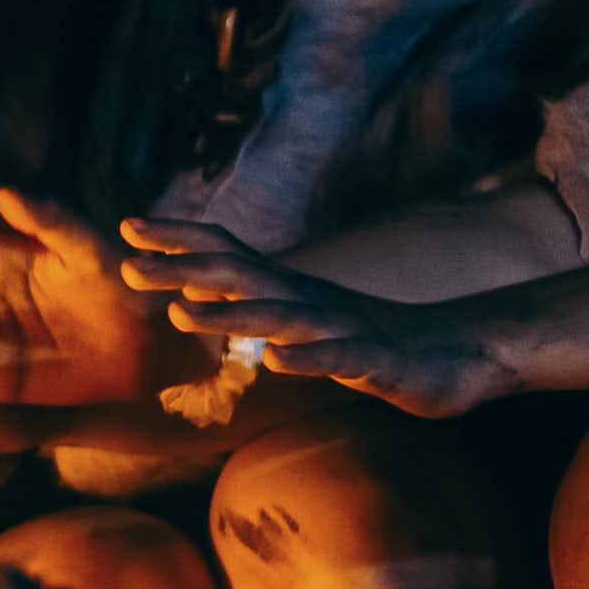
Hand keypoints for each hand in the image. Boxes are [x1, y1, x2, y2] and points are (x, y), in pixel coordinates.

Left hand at [120, 218, 515, 419]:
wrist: (461, 351)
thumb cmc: (370, 338)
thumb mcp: (303, 321)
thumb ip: (254, 306)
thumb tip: (200, 293)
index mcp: (290, 289)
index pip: (229, 253)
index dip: (181, 239)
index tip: (128, 227)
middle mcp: (309, 299)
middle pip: (240, 277)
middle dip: (183, 270)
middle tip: (127, 265)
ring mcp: (341, 326)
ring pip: (280, 317)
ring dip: (230, 314)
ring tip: (181, 312)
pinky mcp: (375, 359)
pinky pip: (337, 358)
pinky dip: (304, 358)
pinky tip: (272, 361)